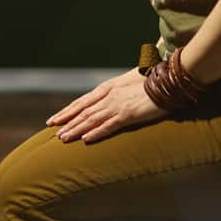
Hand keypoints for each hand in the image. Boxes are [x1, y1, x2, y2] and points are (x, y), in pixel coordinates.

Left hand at [44, 68, 169, 143]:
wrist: (167, 80)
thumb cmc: (151, 81)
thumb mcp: (129, 83)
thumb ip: (117, 90)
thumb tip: (110, 97)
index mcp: (108, 87)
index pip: (82, 101)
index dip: (67, 111)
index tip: (55, 119)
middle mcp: (109, 96)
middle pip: (83, 111)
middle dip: (67, 122)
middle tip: (53, 132)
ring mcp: (117, 105)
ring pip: (91, 119)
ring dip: (76, 129)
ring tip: (63, 138)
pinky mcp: (128, 114)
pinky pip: (109, 126)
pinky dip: (96, 132)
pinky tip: (86, 139)